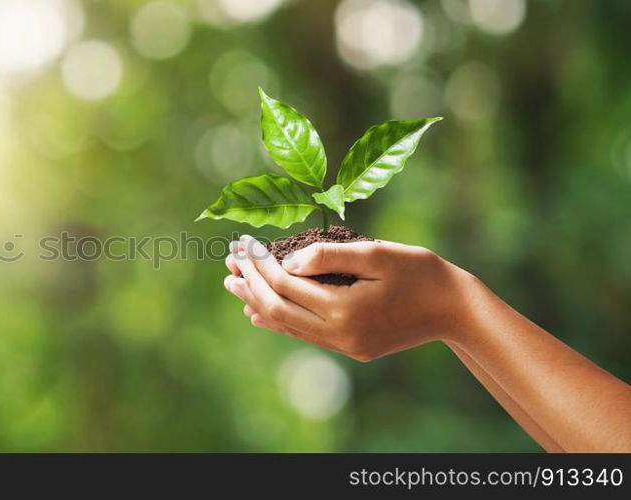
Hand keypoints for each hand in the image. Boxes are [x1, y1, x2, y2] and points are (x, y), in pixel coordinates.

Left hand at [224, 235, 481, 360]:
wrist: (455, 309)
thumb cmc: (420, 272)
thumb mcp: (376, 253)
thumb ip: (329, 256)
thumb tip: (287, 262)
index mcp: (344, 310)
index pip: (285, 285)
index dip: (259, 264)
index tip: (242, 244)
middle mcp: (339, 335)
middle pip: (278, 309)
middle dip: (250, 284)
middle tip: (228, 263)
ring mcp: (344, 346)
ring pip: (288, 325)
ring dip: (258, 303)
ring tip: (234, 284)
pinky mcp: (351, 348)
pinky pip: (304, 334)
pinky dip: (280, 319)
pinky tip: (260, 311)